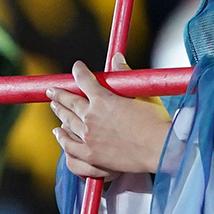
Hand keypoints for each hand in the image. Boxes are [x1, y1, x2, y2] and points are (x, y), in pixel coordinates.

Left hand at [47, 59, 169, 177]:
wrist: (161, 149)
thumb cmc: (156, 122)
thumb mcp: (143, 94)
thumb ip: (126, 76)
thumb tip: (117, 58)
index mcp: (103, 99)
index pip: (84, 80)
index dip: (79, 71)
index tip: (77, 67)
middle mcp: (92, 116)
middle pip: (69, 101)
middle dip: (59, 93)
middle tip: (52, 90)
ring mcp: (89, 137)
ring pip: (67, 121)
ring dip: (59, 111)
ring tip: (54, 106)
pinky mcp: (91, 155)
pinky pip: (70, 145)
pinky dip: (62, 137)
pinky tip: (59, 132)